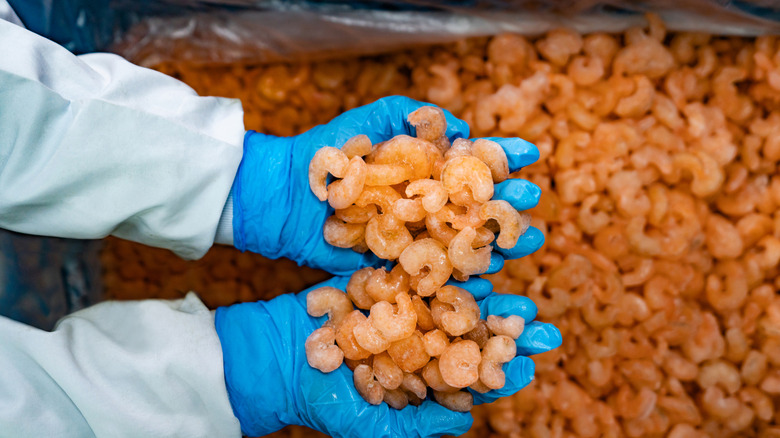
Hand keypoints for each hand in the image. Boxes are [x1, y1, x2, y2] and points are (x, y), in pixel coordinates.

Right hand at [214, 276, 561, 437]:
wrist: (270, 357)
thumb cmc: (320, 400)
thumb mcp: (371, 426)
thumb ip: (419, 426)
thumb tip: (469, 420)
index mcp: (422, 368)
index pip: (473, 363)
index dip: (505, 356)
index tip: (538, 350)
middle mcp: (416, 331)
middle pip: (471, 321)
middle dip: (506, 315)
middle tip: (541, 312)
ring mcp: (397, 300)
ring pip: (450, 283)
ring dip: (485, 270)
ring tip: (517, 259)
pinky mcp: (376, 271)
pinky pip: (412, 257)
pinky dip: (439, 243)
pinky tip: (467, 231)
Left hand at [231, 96, 543, 275]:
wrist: (287, 195)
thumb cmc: (330, 151)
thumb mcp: (373, 119)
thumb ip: (414, 114)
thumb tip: (463, 129)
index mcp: (424, 168)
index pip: (472, 161)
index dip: (502, 156)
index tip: (530, 153)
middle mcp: (425, 204)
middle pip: (477, 204)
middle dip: (508, 201)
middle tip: (530, 200)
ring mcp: (414, 237)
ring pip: (465, 242)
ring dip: (499, 240)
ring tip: (527, 238)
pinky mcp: (399, 267)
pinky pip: (438, 274)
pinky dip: (467, 277)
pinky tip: (494, 274)